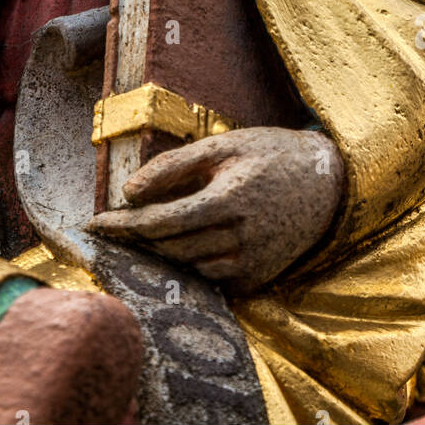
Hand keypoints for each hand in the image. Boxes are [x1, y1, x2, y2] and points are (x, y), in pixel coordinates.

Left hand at [90, 126, 343, 293]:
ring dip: (158, 251)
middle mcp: (240, 238)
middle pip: (168, 247)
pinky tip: (182, 244)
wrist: (330, 182)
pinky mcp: (258, 278)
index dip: (123, 225)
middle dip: (133, 240)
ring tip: (139, 234)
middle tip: (107, 229)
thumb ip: (175, 166)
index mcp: (229, 200)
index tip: (94, 224)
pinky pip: (210, 276)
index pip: (161, 221)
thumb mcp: (224, 145)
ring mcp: (251, 263)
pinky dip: (190, 261)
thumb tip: (129, 191)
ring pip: (186, 264)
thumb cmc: (271, 154)